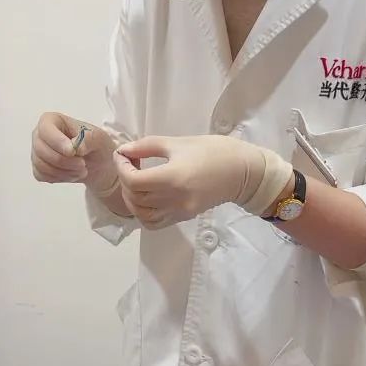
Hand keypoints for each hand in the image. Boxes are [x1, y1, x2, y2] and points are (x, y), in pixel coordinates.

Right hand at [31, 112, 118, 194]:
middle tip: (82, 164)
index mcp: (53, 120)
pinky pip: (42, 175)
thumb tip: (77, 146)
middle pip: (41, 149)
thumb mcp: (101, 138)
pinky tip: (72, 173)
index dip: (57, 141)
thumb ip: (90, 138)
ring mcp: (37, 151)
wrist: (96, 163)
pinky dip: (60, 178)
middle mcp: (41, 134)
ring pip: (42, 165)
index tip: (72, 152)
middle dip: (64, 161)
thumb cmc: (94, 146)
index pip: (46, 129)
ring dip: (64, 171)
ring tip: (81, 169)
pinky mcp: (38, 167)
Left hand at [115, 136, 291, 228]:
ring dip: (131, 198)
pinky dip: (142, 213)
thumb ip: (147, 146)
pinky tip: (145, 197)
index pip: (133, 180)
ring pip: (141, 214)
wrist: (244, 172)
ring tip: (135, 181)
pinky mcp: (183, 216)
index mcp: (173, 177)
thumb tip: (124, 150)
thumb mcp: (179, 142)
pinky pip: (154, 223)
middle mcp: (174, 199)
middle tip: (129, 163)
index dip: (121, 167)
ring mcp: (179, 211)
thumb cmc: (215, 151)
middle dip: (124, 179)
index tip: (123, 154)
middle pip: (134, 197)